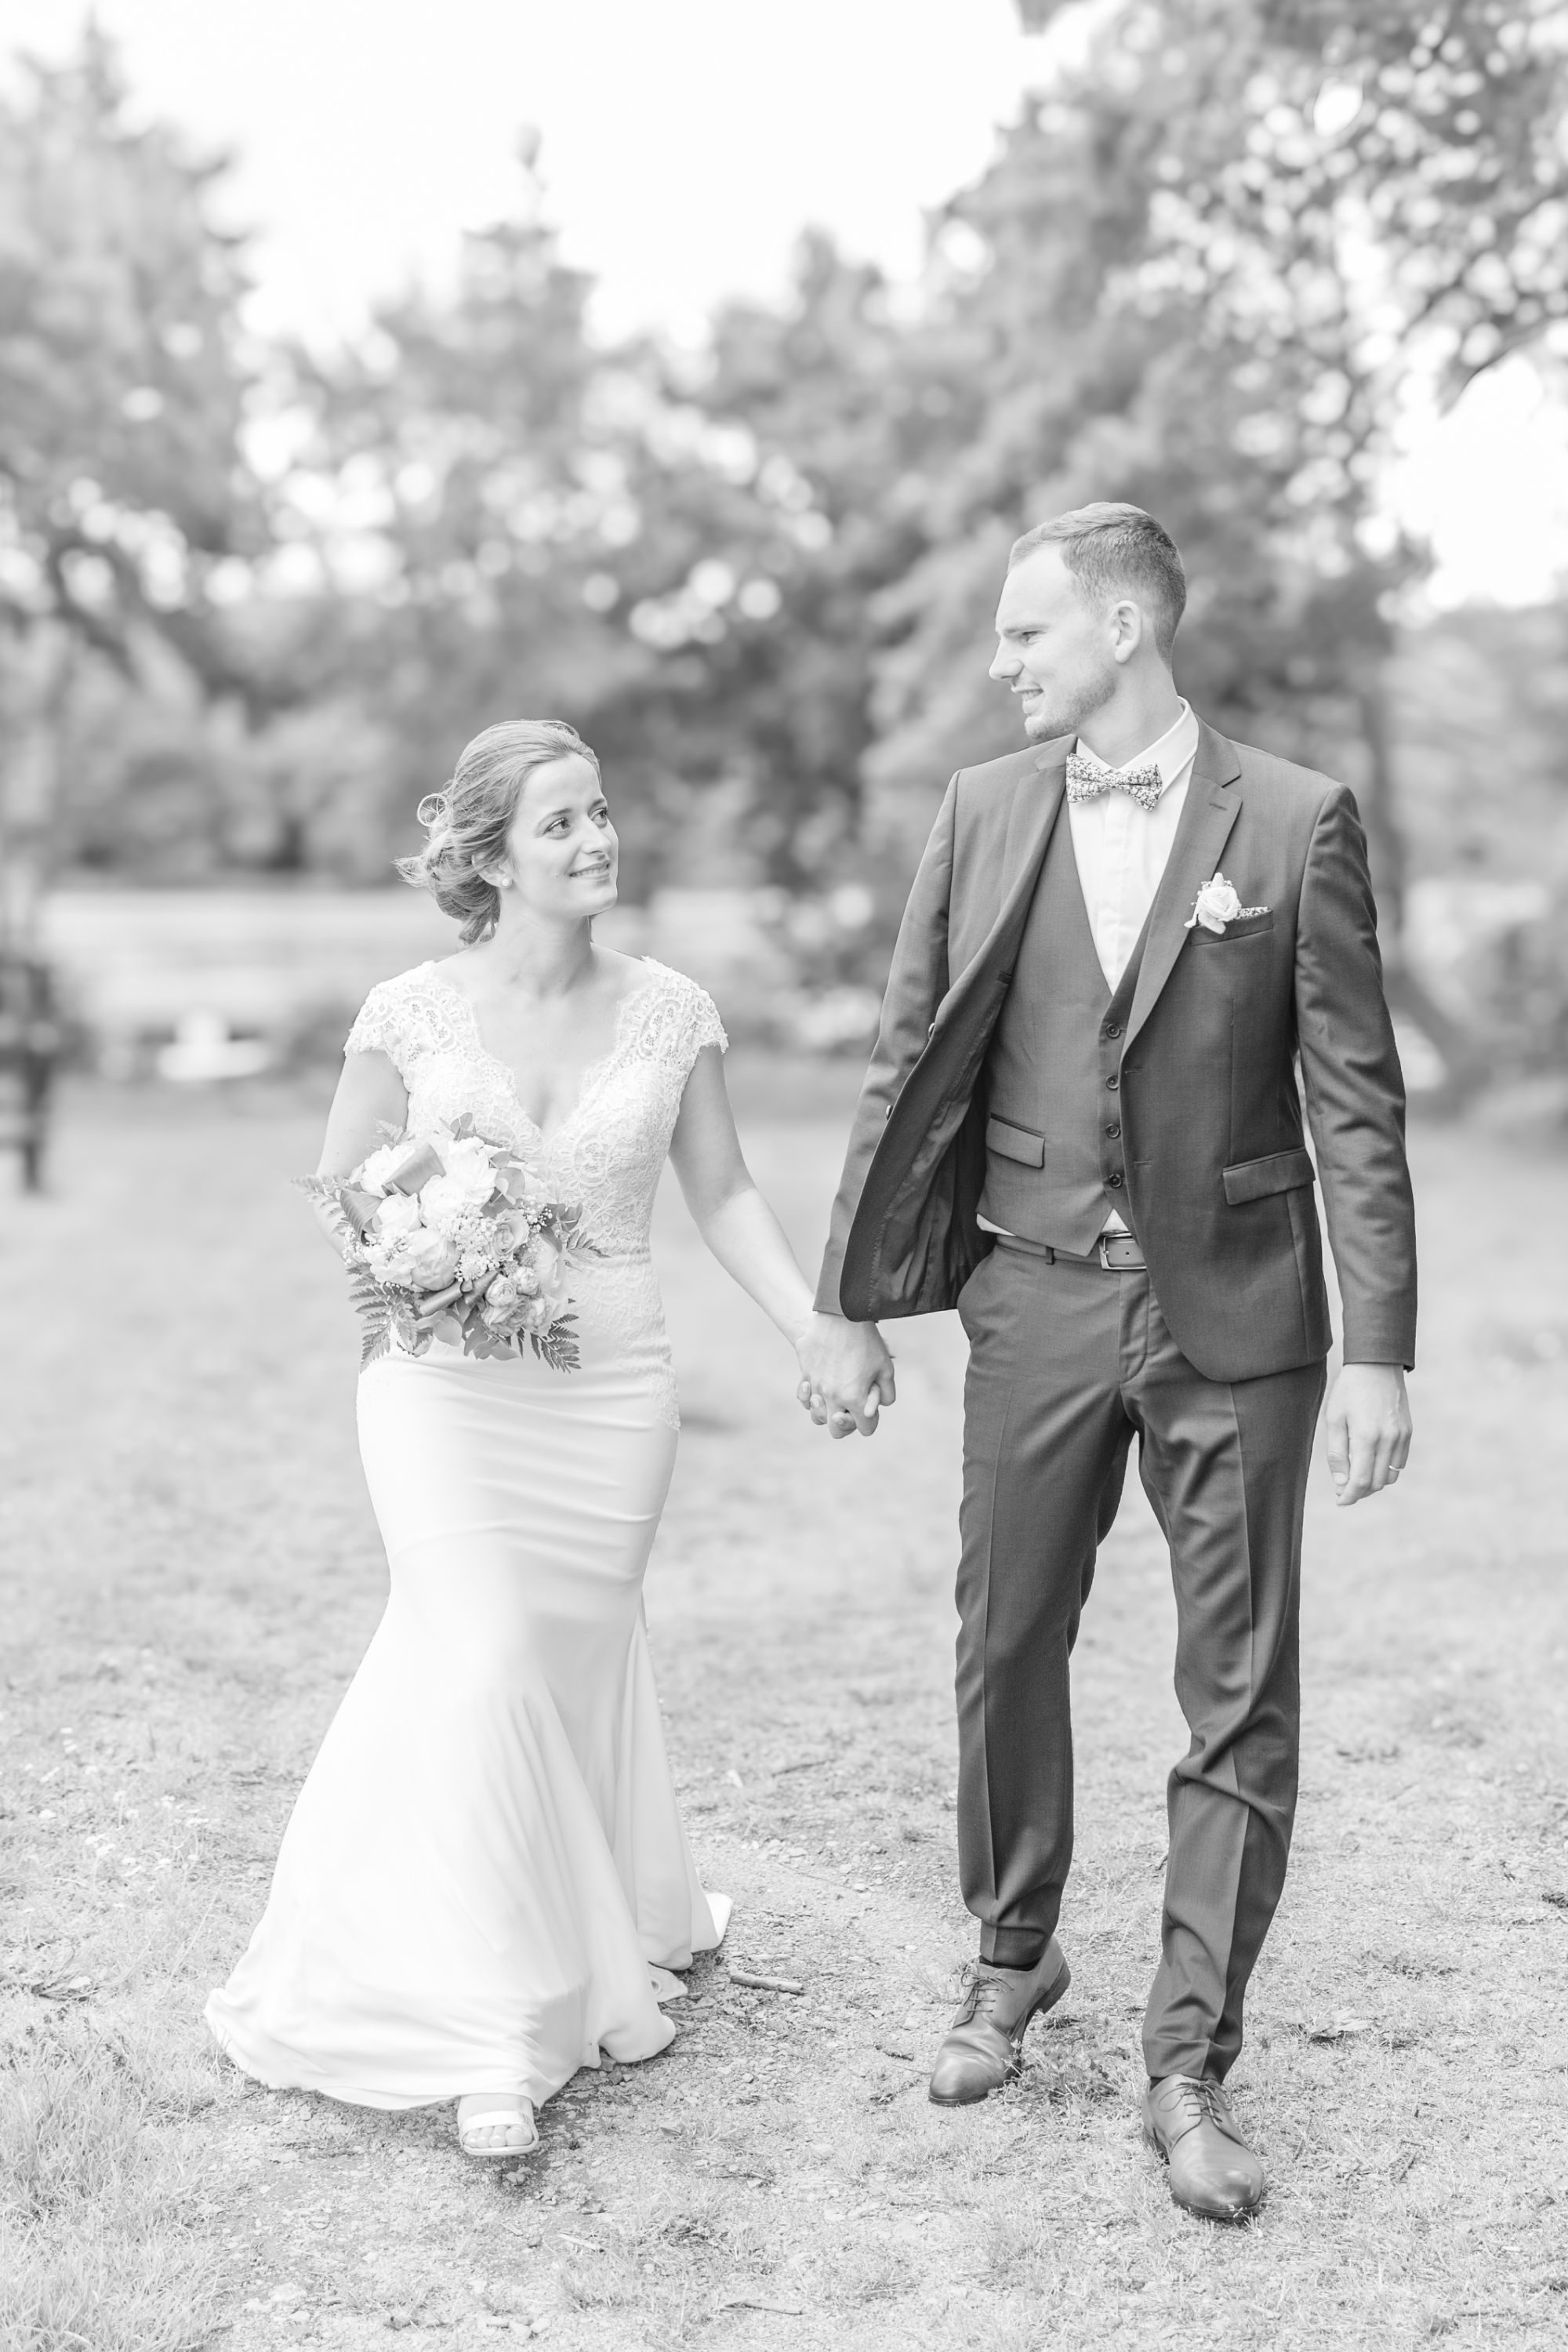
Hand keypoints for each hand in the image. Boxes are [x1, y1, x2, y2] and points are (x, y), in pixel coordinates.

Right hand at [794, 1311, 896, 1439]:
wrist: (840, 1314)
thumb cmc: (866, 1341)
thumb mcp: (886, 1367)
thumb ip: (886, 1394)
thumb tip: (875, 1407)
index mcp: (854, 1398)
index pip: (865, 1429)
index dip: (871, 1420)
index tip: (871, 1406)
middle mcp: (832, 1397)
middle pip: (837, 1430)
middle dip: (847, 1424)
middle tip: (852, 1408)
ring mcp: (815, 1387)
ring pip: (817, 1417)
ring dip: (827, 1412)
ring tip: (836, 1397)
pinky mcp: (805, 1375)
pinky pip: (804, 1399)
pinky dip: (811, 1398)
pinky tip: (819, 1388)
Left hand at [1323, 1363, 1410, 1505]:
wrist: (1377, 1365)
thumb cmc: (1349, 1390)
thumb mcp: (1334, 1419)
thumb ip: (1337, 1453)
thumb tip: (1341, 1483)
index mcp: (1366, 1437)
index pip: (1361, 1481)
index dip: (1349, 1495)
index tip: (1340, 1501)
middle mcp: (1388, 1440)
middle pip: (1377, 1482)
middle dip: (1360, 1491)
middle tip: (1344, 1490)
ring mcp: (1401, 1437)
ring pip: (1390, 1476)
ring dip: (1374, 1483)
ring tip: (1356, 1477)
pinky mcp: (1408, 1432)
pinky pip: (1399, 1463)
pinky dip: (1386, 1470)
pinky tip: (1371, 1463)